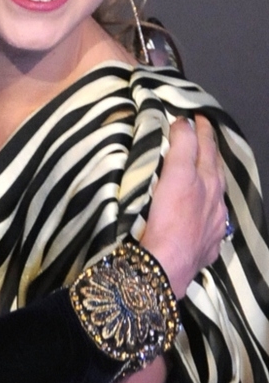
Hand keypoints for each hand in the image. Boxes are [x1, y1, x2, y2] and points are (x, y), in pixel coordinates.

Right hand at [141, 115, 227, 295]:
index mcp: (207, 181)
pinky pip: (211, 222)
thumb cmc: (166, 219)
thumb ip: (182, 146)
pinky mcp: (206, 246)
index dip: (200, 130)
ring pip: (216, 196)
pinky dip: (207, 210)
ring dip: (210, 180)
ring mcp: (213, 225)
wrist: (166, 265)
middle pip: (215, 170)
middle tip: (202, 136)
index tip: (196, 117)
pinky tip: (203, 214)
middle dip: (209, 150)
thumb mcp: (174, 174)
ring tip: (204, 172)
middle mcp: (216, 201)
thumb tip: (185, 124)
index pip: (205, 147)